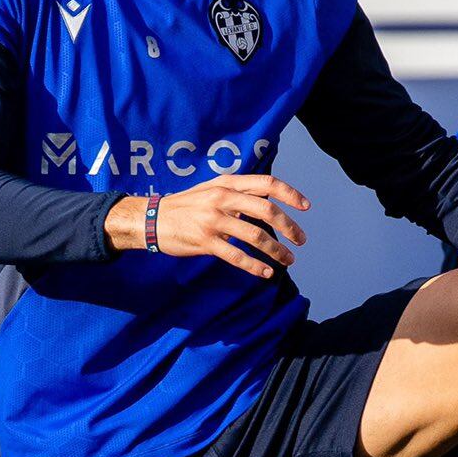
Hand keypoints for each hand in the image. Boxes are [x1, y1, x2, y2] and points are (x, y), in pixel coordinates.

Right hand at [104, 174, 308, 278]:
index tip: (305, 207)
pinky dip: (254, 266)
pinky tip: (265, 273)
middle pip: (266, 210)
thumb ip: (237, 192)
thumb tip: (266, 201)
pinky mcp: (205, 241)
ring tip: (288, 260)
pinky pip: (236, 256)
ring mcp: (213, 220)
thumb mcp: (211, 189)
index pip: (266, 183)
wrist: (152, 219)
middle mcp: (222, 198)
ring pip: (255, 235)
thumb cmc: (185, 206)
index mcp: (227, 183)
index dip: (290, 194)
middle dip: (289, 227)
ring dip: (277, 250)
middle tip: (301, 240)